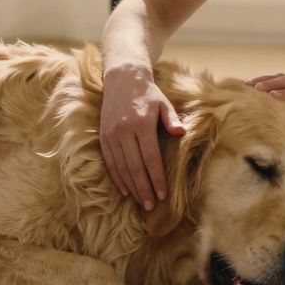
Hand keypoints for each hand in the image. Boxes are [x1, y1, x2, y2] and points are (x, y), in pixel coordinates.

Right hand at [100, 65, 186, 210]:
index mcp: (142, 124)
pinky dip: (117, 177)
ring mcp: (111, 134)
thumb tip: (181, 134)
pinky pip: (110, 162)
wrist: (122, 78)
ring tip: (140, 201)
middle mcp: (124, 131)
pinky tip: (125, 189)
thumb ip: (172, 120)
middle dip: (144, 188)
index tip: (163, 194)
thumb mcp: (163, 103)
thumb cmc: (148, 93)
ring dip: (131, 187)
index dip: (157, 178)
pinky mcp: (103, 136)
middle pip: (135, 167)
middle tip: (151, 205)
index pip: (150, 158)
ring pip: (121, 167)